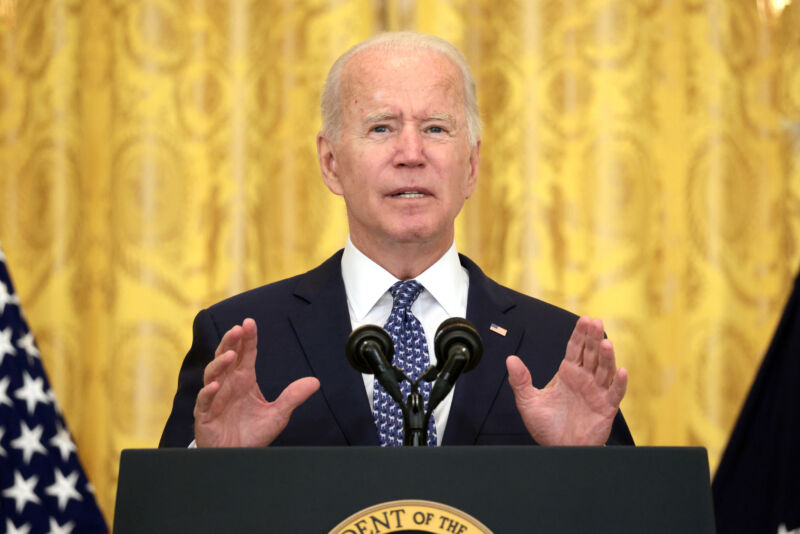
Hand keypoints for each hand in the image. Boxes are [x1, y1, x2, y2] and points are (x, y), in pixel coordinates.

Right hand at [193, 318, 319, 446]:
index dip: (247, 339)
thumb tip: (315, 381)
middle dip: (231, 342)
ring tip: (230, 354)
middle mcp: (229, 384)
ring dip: (220, 363)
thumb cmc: (253, 433)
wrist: (237, 455)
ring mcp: (215, 398)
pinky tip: (217, 385)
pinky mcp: (205, 415)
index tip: (250, 322)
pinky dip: (209, 392)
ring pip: (213, 374)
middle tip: (237, 329)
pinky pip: (205, 401)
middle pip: (227, 357)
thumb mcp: (278, 414)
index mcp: (244, 380)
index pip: (246, 354)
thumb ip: (293, 397)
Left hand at [506, 316, 627, 445]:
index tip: (584, 320)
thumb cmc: (546, 426)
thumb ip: (520, 380)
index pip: (575, 349)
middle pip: (591, 354)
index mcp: (567, 374)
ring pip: (604, 370)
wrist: (558, 449)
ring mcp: (597, 392)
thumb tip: (510, 360)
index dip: (580, 335)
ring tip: (605, 343)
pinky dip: (619, 383)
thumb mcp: (528, 402)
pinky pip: (615, 394)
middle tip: (595, 322)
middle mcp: (584, 379)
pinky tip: (621, 371)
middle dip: (593, 338)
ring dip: (607, 356)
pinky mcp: (606, 408)